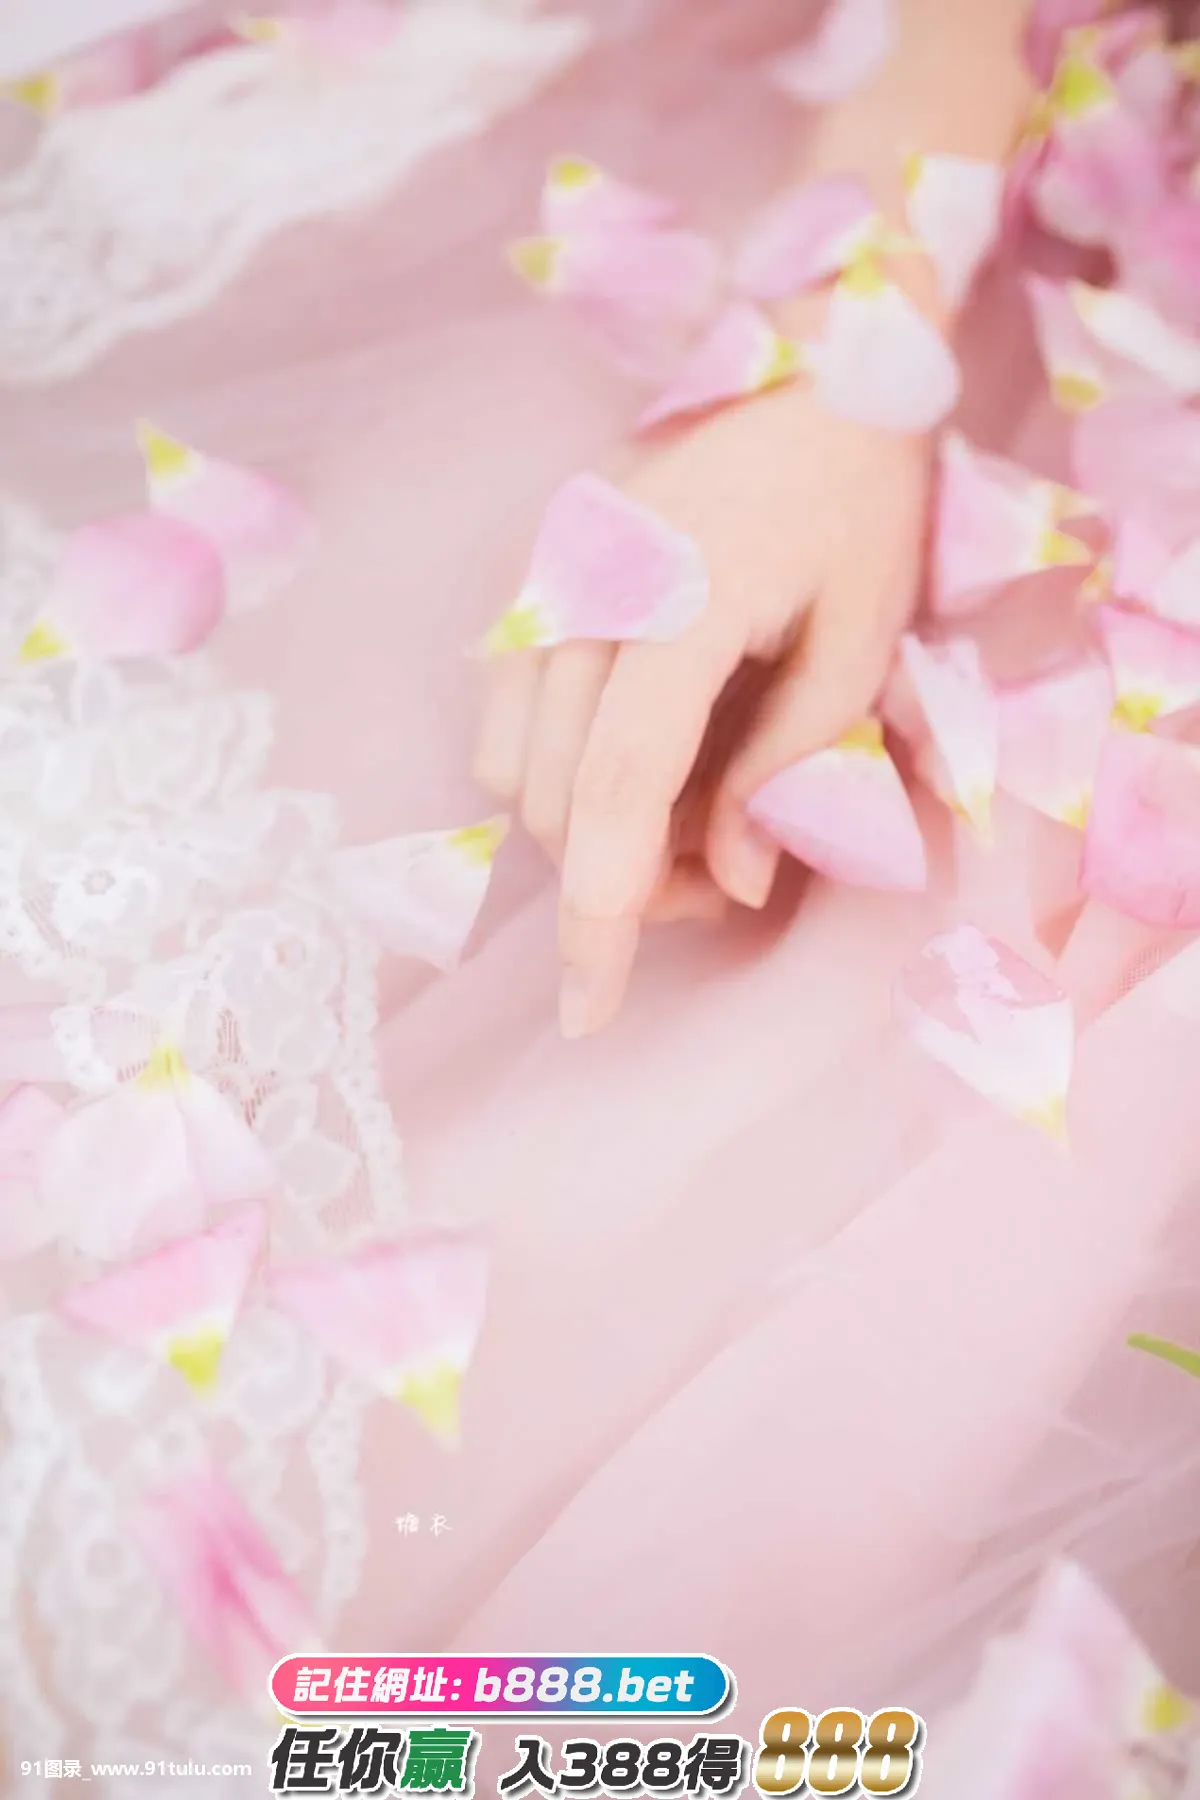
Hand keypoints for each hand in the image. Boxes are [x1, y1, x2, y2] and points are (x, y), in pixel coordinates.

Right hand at [473, 376, 931, 1037]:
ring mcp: (544, 579)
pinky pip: (504, 711)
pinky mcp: (534, 578)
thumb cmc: (859, 495)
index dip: (601, 910)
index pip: (615, 784)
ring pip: (513, 765)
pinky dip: (555, 769)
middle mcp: (584, 589)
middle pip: (556, 795)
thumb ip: (789, 764)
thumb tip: (726, 877)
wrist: (810, 360)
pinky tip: (632, 760)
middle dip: (624, 879)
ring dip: (585, 829)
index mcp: (680, 596)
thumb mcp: (863, 635)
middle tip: (730, 879)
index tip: (588, 1011)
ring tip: (686, 823)